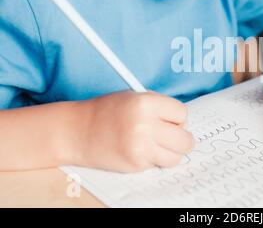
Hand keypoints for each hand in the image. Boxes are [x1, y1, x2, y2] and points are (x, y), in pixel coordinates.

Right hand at [74, 91, 194, 172]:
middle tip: (171, 136)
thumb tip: (183, 122)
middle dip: (181, 138)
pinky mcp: (135, 164)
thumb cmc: (107, 112)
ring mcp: (140, 147)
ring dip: (169, 152)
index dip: (177, 117)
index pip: (182, 113)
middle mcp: (145, 125)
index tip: (170, 119)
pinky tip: (138, 150)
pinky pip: (158, 164)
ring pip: (176, 157)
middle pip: (185, 140)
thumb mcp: (133, 97)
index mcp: (146, 103)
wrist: (77, 131)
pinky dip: (153, 159)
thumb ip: (159, 106)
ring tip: (154, 144)